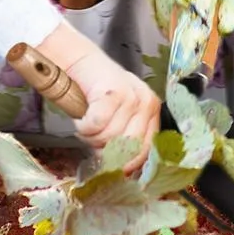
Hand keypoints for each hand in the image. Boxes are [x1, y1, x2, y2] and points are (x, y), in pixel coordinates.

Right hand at [35, 22, 158, 165]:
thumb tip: (122, 172)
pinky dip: (84, 125)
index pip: (146, 149)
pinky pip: (96, 125)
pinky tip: (82, 116)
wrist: (81, 62)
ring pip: (109, 137)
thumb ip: (122, 140)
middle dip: (104, 148)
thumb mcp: (117, 117)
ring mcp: (132, 97)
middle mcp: (147, 103)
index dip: (127, 163)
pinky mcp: (114, 92)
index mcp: (152, 110)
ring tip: (87, 123)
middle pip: (127, 147)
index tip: (112, 168)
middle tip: (92, 138)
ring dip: (90, 136)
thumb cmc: (98, 95)